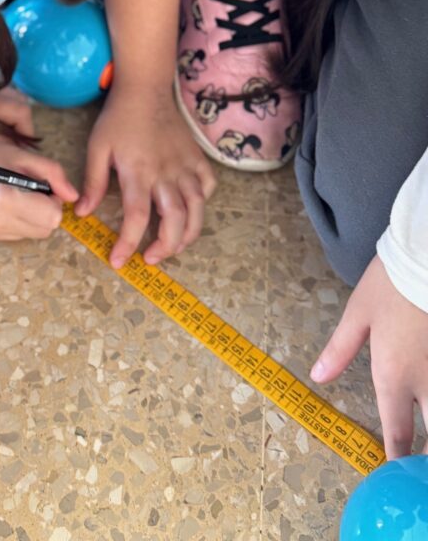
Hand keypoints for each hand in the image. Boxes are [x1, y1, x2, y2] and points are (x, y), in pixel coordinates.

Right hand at [0, 113, 77, 240]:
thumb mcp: (19, 154)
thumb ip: (52, 174)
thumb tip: (73, 195)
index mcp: (4, 201)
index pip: (52, 217)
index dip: (53, 199)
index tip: (42, 182)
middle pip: (44, 230)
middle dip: (46, 209)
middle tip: (31, 185)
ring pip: (30, 234)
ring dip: (32, 216)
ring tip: (15, 190)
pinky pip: (13, 233)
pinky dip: (17, 219)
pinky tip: (2, 198)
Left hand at [77, 83, 216, 267]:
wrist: (145, 89)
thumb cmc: (118, 119)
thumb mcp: (97, 148)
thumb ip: (93, 182)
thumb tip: (82, 213)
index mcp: (138, 171)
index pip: (136, 217)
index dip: (128, 244)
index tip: (118, 261)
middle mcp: (166, 172)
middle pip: (175, 220)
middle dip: (165, 247)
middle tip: (150, 259)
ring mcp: (185, 166)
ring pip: (197, 209)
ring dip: (188, 234)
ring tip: (174, 247)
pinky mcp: (197, 158)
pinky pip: (207, 187)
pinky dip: (202, 204)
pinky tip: (190, 212)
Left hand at [310, 255, 427, 458]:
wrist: (425, 258)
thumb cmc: (390, 283)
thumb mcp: (358, 314)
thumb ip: (340, 350)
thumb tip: (318, 376)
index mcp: (394, 375)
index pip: (397, 432)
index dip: (397, 459)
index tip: (397, 476)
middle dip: (427, 457)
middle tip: (419, 468)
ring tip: (427, 439)